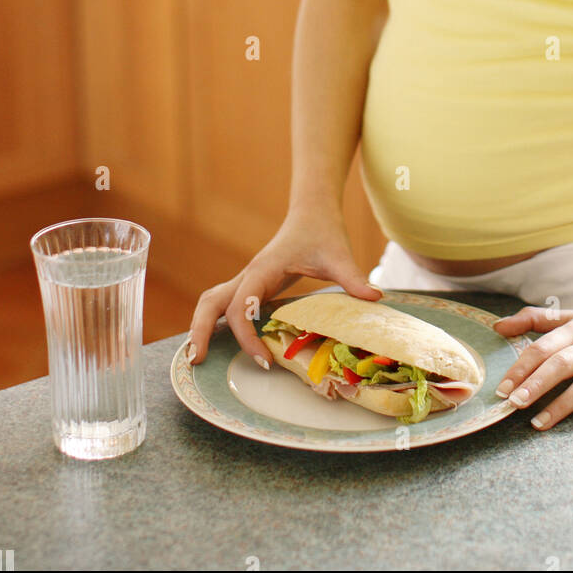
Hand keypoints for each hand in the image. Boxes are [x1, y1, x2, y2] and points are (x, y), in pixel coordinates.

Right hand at [187, 206, 382, 367]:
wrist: (312, 212)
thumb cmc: (323, 232)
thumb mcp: (339, 255)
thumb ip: (354, 278)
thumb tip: (376, 297)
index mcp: (264, 269)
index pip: (242, 305)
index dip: (247, 335)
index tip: (266, 359)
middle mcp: (249, 274)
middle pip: (211, 301)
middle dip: (200, 330)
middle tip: (196, 361)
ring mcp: (247, 279)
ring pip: (211, 301)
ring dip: (201, 326)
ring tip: (196, 357)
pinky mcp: (251, 284)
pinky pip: (224, 304)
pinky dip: (215, 323)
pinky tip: (217, 344)